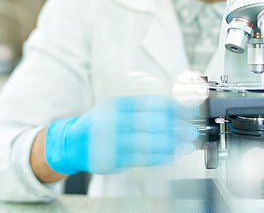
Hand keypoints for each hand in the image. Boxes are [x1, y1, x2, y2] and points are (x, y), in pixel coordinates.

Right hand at [44, 94, 197, 174]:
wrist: (73, 143)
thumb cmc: (101, 123)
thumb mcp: (117, 109)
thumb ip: (142, 108)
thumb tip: (174, 109)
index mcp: (115, 104)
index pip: (148, 103)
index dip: (170, 107)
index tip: (188, 111)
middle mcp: (110, 121)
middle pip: (148, 123)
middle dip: (173, 127)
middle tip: (190, 130)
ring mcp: (109, 141)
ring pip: (145, 143)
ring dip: (169, 145)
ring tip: (186, 145)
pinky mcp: (110, 160)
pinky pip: (138, 159)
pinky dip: (157, 158)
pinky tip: (171, 156)